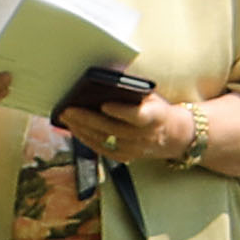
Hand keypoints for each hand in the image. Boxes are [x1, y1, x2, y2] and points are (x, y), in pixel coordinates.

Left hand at [50, 76, 203, 173]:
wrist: (172, 136)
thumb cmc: (157, 110)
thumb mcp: (153, 98)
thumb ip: (134, 94)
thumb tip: (106, 82)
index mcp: (155, 117)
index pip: (138, 116)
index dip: (121, 111)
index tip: (104, 104)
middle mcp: (144, 136)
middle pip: (112, 129)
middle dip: (87, 119)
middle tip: (69, 109)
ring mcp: (133, 150)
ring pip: (103, 140)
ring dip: (82, 129)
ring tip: (66, 117)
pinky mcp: (124, 157)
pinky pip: (101, 149)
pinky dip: (86, 139)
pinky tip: (75, 129)